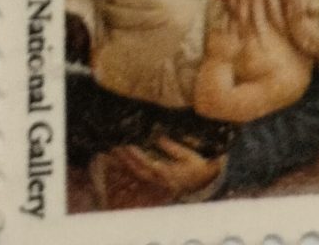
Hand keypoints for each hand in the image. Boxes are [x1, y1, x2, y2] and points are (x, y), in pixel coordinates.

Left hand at [98, 138, 221, 209]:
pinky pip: (141, 176)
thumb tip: (157, 136)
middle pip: (137, 169)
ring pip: (137, 174)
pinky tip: (124, 161)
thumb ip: (171, 147)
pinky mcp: (158, 182)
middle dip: (124, 158)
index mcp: (165, 172)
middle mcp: (158, 179)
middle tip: (113, 145)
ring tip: (114, 151)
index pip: (145, 163)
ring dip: (125, 163)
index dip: (133, 154)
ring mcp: (157, 183)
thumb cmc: (197, 167)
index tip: (124, 143)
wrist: (205, 182)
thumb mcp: (187, 155)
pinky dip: (131, 169)